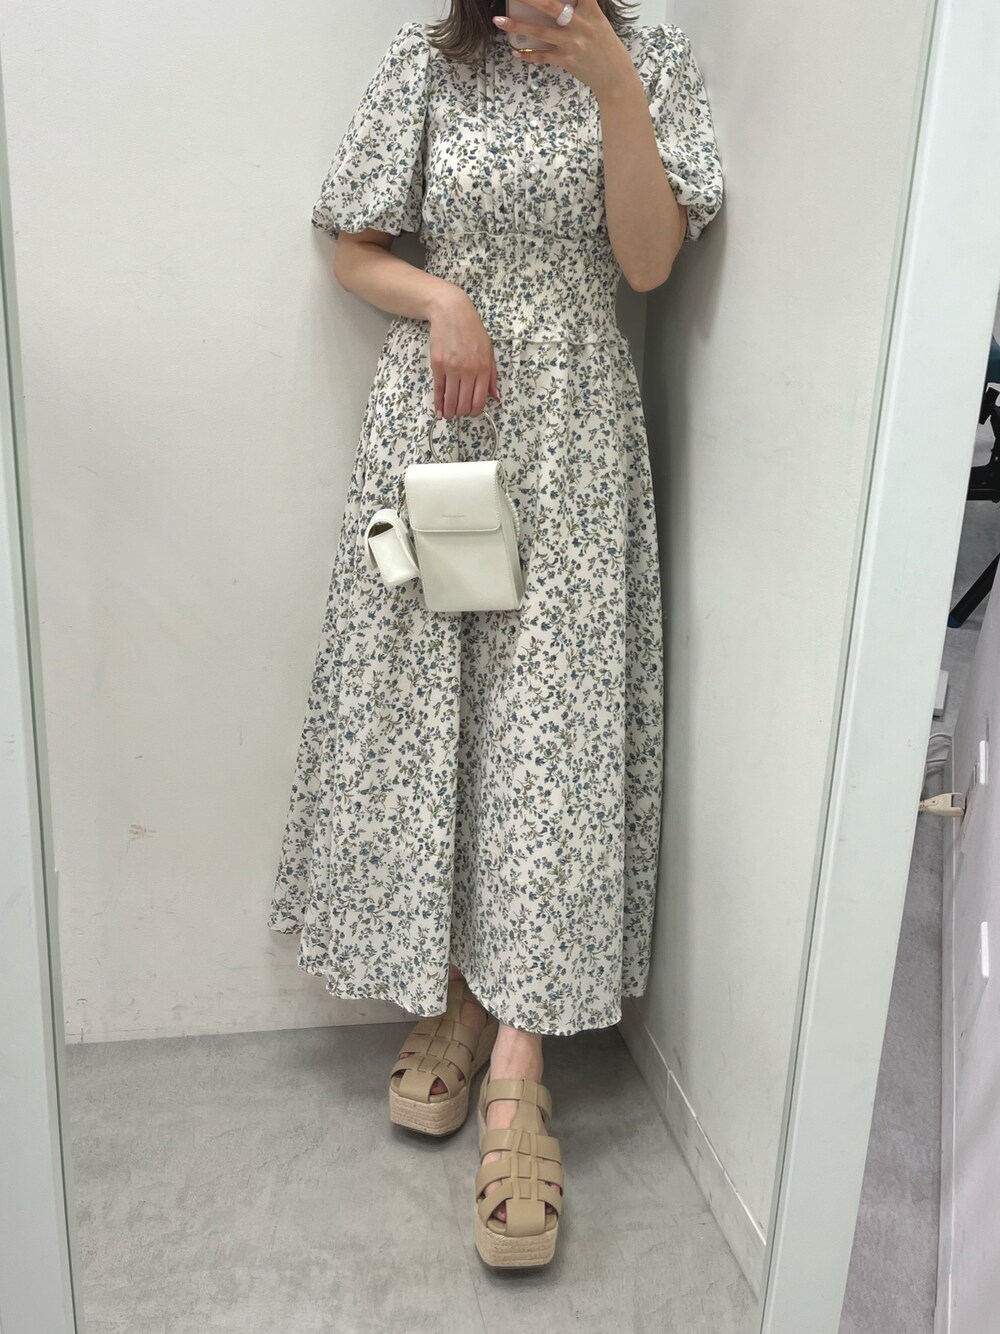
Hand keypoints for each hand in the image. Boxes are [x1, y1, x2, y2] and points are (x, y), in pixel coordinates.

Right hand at [427, 286, 500, 419]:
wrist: (452, 312)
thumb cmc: (472, 330)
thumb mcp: (488, 351)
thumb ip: (492, 376)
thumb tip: (495, 397)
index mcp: (483, 367)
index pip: (480, 400)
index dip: (475, 412)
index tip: (472, 413)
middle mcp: (468, 370)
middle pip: (464, 404)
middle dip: (462, 413)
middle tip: (460, 413)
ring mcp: (452, 368)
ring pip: (451, 400)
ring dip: (450, 412)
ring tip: (450, 415)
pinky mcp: (437, 365)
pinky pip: (438, 390)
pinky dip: (438, 404)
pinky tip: (439, 411)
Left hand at [492, 0, 635, 102]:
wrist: (614, 76)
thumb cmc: (605, 45)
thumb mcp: (598, 21)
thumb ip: (581, 8)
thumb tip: (556, 5)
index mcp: (591, 11)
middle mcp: (580, 25)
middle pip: (551, 6)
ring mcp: (572, 44)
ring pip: (540, 32)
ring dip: (517, 26)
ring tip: (499, 20)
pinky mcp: (567, 60)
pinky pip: (543, 57)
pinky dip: (528, 55)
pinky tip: (515, 51)